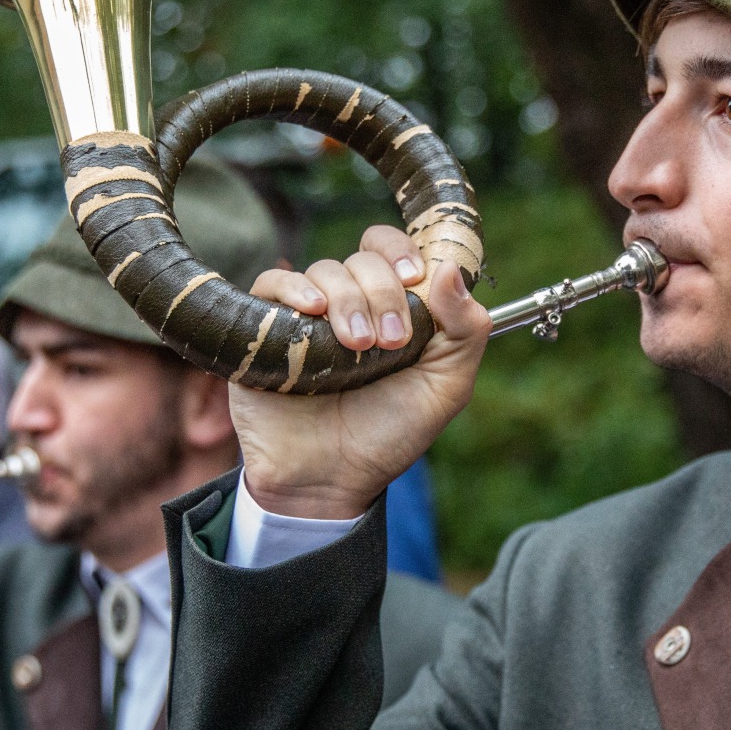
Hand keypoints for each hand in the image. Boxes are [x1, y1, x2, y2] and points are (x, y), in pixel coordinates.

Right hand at [231, 225, 488, 519]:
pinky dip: (294, 288)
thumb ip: (464, 330)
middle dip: (382, 293)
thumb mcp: (445, 387)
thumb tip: (450, 269)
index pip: (393, 250)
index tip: (414, 280)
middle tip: (390, 341)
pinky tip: (312, 313)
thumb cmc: (388, 435)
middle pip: (363, 260)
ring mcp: (306, 315)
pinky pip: (272, 283)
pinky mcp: (265, 329)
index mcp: (392, 307)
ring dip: (347, 301)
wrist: (329, 479)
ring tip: (356, 347)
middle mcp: (350, 304)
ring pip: (324, 271)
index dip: (403, 253)